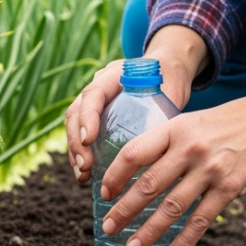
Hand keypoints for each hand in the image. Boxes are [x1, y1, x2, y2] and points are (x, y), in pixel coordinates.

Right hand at [66, 25, 206, 184]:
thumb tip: (160, 152)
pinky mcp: (96, 115)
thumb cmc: (169, 79)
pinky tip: (86, 173)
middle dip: (77, 142)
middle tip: (85, 166)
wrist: (165, 69)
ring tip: (83, 176)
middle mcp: (98, 86)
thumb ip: (162, 115)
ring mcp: (94, 101)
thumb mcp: (170, 93)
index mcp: (114, 75)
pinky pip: (81, 133)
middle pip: (76, 112)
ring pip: (74, 125)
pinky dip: (81, 153)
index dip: (88, 117)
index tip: (89, 139)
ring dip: (75, 151)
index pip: (94, 94)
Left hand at [98, 67, 245, 245]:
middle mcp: (189, 148)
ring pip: (171, 207)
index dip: (114, 176)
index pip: (133, 154)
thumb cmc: (229, 122)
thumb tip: (137, 171)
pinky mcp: (231, 188)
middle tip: (108, 227)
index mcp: (174, 128)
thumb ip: (167, 143)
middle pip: (147, 185)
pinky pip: (201, 220)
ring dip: (149, 231)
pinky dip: (184, 241)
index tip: (103, 193)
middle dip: (124, 210)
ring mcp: (210, 169)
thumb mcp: (192, 122)